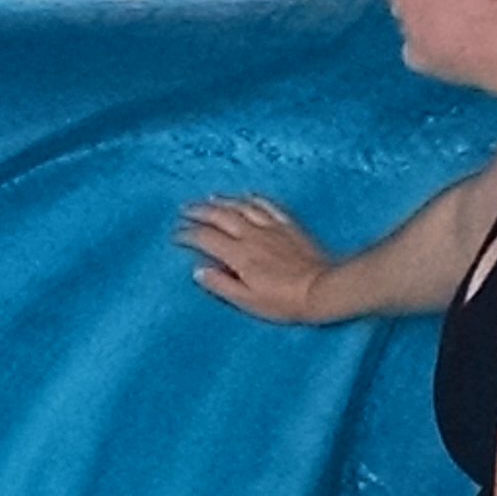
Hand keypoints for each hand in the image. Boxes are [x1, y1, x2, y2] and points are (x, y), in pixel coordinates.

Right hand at [177, 194, 328, 320]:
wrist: (321, 289)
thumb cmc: (283, 302)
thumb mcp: (247, 301)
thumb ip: (221, 284)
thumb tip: (198, 270)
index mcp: (239, 254)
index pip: (205, 238)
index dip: (187, 234)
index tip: (175, 235)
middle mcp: (251, 234)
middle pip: (220, 215)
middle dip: (199, 211)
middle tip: (184, 209)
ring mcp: (271, 226)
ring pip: (241, 205)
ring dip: (223, 200)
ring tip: (209, 198)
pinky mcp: (288, 224)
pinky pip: (267, 204)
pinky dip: (253, 197)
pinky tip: (246, 194)